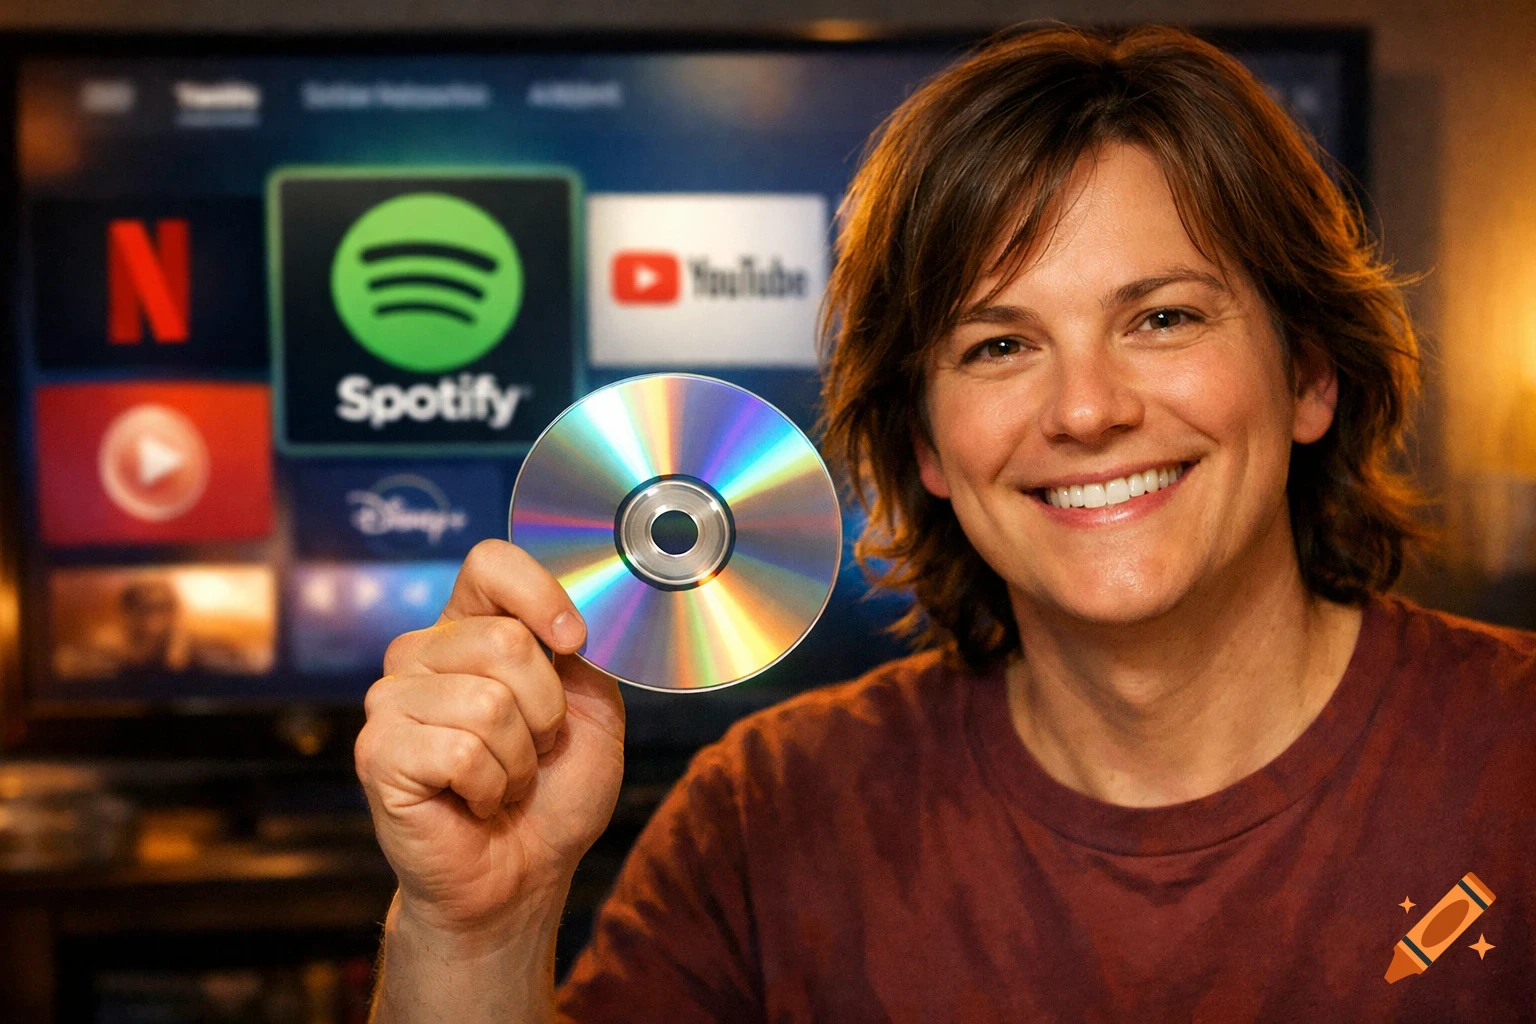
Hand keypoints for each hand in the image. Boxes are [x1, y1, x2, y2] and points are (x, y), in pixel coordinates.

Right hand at [355, 540, 625, 936]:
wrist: (525, 873)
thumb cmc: (554, 790)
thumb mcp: (593, 705)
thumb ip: (582, 648)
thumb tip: (579, 611)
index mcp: (470, 628)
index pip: (490, 564)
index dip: (541, 596)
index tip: (573, 644)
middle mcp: (421, 653)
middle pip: (504, 640)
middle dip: (548, 710)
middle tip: (533, 748)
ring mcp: (390, 700)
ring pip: (489, 702)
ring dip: (521, 758)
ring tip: (503, 780)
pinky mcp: (377, 752)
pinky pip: (461, 751)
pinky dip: (491, 786)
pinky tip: (475, 801)